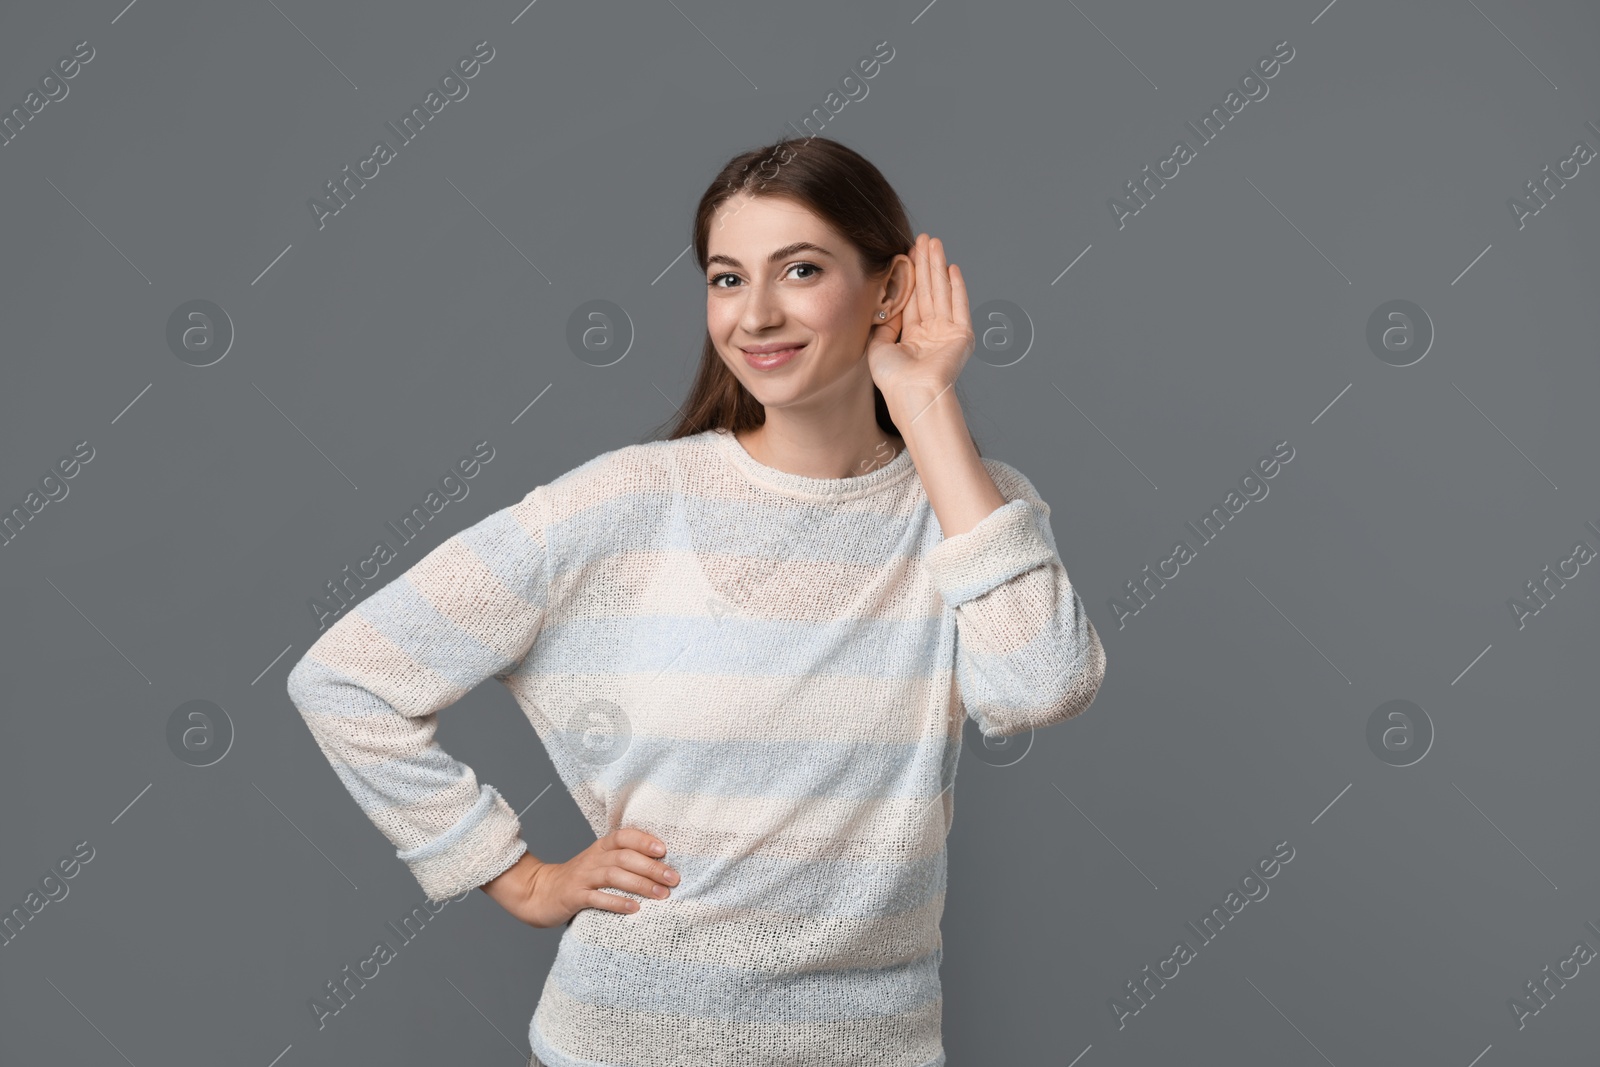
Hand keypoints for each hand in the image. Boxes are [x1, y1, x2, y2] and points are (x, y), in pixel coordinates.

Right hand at [479, 827, 677, 927]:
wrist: (539, 892)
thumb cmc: (579, 879)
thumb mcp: (599, 863)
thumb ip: (623, 860)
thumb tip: (661, 865)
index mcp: (600, 847)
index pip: (623, 836)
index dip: (644, 840)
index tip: (664, 850)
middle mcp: (592, 859)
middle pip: (624, 857)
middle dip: (651, 867)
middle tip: (673, 878)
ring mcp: (582, 877)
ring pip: (614, 875)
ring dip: (640, 884)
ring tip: (661, 894)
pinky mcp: (573, 897)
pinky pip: (597, 898)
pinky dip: (617, 902)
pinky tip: (634, 908)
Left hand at [866, 233, 974, 419]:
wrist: (913, 394)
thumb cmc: (893, 379)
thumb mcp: (878, 346)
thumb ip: (882, 323)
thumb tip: (885, 305)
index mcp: (912, 338)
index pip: (912, 299)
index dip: (909, 276)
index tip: (906, 252)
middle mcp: (931, 334)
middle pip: (927, 291)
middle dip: (924, 264)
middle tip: (922, 238)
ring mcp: (948, 333)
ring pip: (941, 292)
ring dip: (938, 267)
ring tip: (934, 243)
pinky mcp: (962, 335)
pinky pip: (959, 305)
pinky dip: (956, 287)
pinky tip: (951, 268)